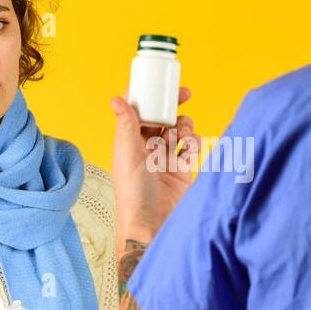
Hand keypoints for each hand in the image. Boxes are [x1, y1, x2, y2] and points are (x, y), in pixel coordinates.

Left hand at [110, 85, 199, 243]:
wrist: (153, 227)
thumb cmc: (134, 196)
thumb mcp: (128, 156)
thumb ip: (127, 126)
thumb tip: (117, 98)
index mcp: (129, 143)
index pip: (137, 112)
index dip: (147, 96)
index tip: (157, 83)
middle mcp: (147, 150)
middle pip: (161, 118)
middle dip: (172, 105)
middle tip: (184, 93)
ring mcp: (166, 160)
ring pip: (179, 130)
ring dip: (184, 124)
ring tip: (183, 132)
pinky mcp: (183, 171)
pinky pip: (191, 148)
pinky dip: (193, 142)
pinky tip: (189, 146)